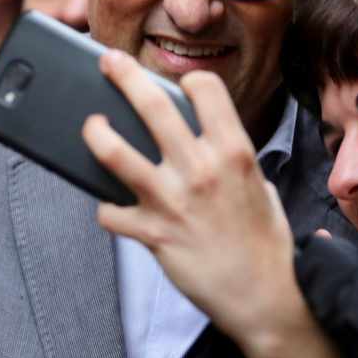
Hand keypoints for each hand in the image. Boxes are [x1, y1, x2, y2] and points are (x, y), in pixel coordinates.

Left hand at [83, 51, 301, 345]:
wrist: (265, 295)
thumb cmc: (265, 240)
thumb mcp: (258, 184)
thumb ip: (228, 156)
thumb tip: (200, 137)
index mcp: (233, 150)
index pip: (204, 88)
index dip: (188, 80)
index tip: (178, 82)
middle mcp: (200, 168)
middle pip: (150, 104)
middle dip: (123, 74)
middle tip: (109, 61)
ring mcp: (173, 200)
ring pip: (115, 152)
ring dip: (96, 133)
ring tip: (91, 125)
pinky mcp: (153, 234)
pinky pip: (111, 212)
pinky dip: (106, 207)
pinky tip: (111, 206)